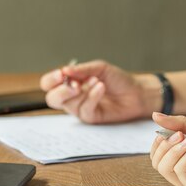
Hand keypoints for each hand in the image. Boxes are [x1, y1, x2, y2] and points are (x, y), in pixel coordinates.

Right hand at [40, 60, 158, 123]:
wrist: (136, 92)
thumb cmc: (117, 80)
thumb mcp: (99, 68)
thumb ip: (82, 69)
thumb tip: (65, 70)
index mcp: (70, 82)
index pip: (49, 84)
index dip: (51, 80)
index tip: (61, 74)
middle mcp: (72, 97)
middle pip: (51, 99)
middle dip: (61, 91)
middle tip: (75, 84)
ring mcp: (80, 108)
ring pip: (68, 105)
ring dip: (82, 91)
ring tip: (97, 81)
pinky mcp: (91, 117)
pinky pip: (84, 110)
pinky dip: (92, 97)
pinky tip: (101, 88)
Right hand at [150, 113, 185, 185]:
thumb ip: (180, 123)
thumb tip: (155, 116)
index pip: (159, 152)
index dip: (159, 140)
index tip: (172, 129)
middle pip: (157, 162)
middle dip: (164, 145)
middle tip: (182, 135)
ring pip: (164, 168)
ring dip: (175, 150)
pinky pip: (180, 173)